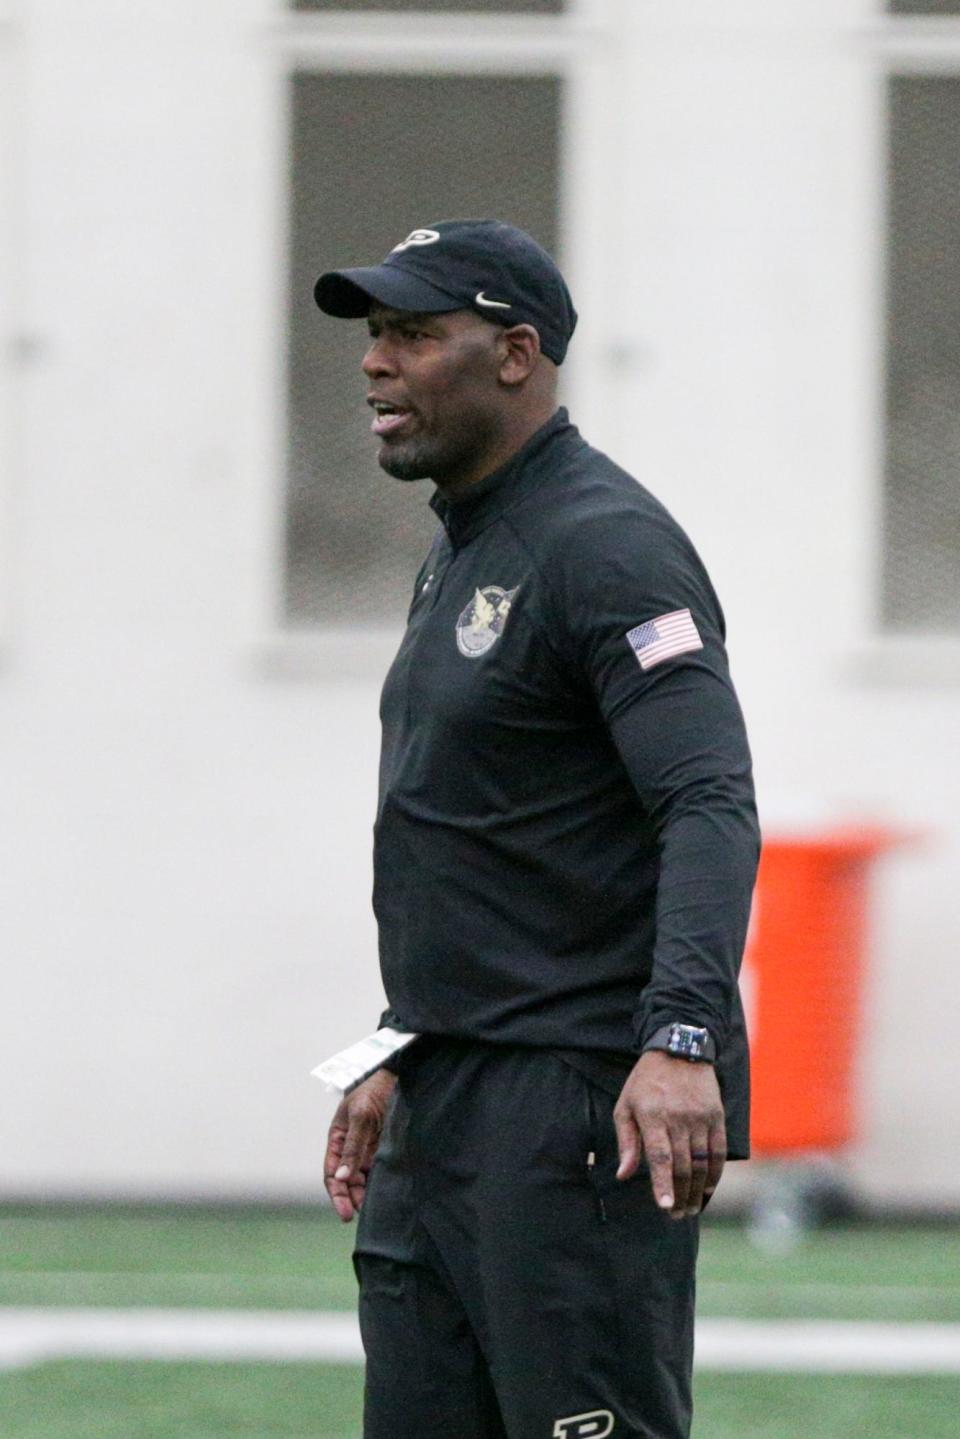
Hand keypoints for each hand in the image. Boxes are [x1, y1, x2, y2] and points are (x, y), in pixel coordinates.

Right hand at [323, 1068, 396, 1222]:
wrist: (399, 1076)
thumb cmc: (374, 1090)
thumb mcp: (360, 1115)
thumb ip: (352, 1146)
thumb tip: (342, 1177)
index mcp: (338, 1139)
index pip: (333, 1174)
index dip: (337, 1194)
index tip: (345, 1213)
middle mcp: (351, 1147)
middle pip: (348, 1181)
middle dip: (351, 1199)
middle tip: (360, 1216)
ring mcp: (369, 1149)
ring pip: (364, 1179)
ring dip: (366, 1195)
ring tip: (376, 1210)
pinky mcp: (386, 1148)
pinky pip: (381, 1171)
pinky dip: (381, 1183)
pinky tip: (388, 1195)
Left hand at [613, 1051, 725, 1217]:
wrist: (679, 1050)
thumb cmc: (646, 1082)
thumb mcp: (626, 1105)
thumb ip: (626, 1142)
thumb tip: (624, 1175)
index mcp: (652, 1115)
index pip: (660, 1156)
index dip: (663, 1183)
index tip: (665, 1207)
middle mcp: (679, 1118)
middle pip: (683, 1165)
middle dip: (680, 1195)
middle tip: (676, 1215)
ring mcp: (701, 1118)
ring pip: (702, 1163)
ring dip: (697, 1191)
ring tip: (690, 1209)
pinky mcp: (716, 1117)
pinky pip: (718, 1152)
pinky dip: (715, 1174)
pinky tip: (708, 1189)